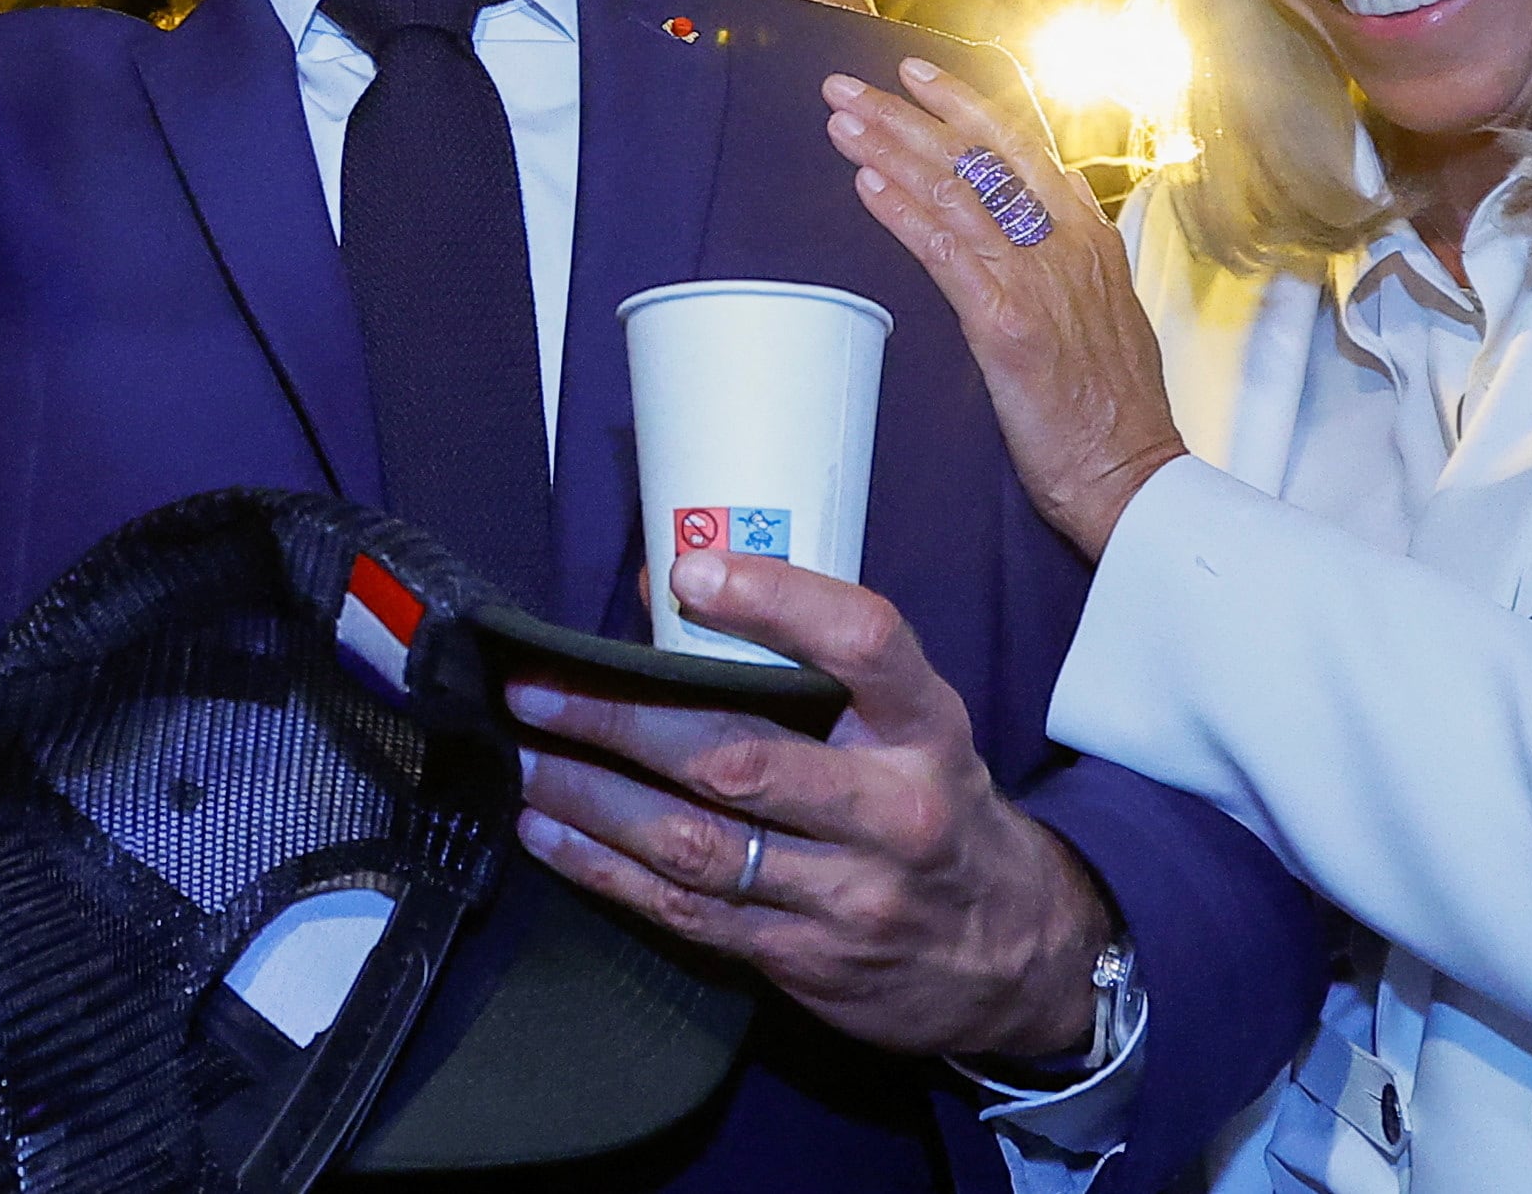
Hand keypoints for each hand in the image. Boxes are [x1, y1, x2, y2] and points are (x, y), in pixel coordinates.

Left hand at [512, 552, 1108, 1061]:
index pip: (862, 643)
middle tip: (535, 686)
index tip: (690, 573)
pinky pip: (686, 910)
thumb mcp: (911, 722)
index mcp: (924, 725)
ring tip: (523, 757)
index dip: (776, 601)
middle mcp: (892, 807)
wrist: (1009, 955)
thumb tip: (671, 589)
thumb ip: (816, 664)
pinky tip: (550, 833)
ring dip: (592, 798)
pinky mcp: (803, 958)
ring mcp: (848, 893)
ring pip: (696, 842)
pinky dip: (605, 869)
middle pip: (740, 757)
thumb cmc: (933, 804)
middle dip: (622, 721)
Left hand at [825, 58, 1185, 561]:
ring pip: (954, 193)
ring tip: (840, 121)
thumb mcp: (1111, 314)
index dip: (964, 106)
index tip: (916, 74)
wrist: (1133, 478)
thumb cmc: (1115, 411)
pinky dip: (902, 213)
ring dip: (889, 150)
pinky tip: (865, 186)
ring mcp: (1037, 282)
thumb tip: (1056, 204)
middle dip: (906, 115)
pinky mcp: (1007, 325)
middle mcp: (1064, 246)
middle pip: (977, 158)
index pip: (1020, 149)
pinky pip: (945, 253)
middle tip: (845, 87)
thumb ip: (1079, 255)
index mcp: (1089, 239)